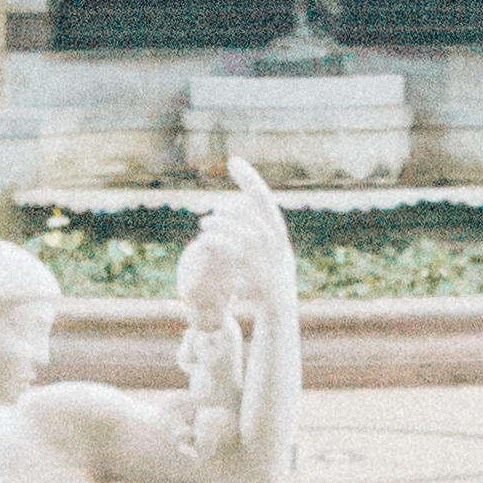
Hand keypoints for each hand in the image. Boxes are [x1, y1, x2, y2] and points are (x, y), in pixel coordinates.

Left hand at [203, 154, 298, 296]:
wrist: (279, 321)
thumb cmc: (267, 289)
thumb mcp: (266, 259)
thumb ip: (256, 235)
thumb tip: (241, 206)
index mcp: (278, 238)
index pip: (264, 199)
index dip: (249, 178)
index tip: (232, 161)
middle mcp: (278, 247)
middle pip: (254, 213)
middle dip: (229, 205)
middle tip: (209, 208)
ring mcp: (272, 264)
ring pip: (246, 232)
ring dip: (222, 224)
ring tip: (203, 224)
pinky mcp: (261, 280)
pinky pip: (238, 256)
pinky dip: (221, 244)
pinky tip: (205, 242)